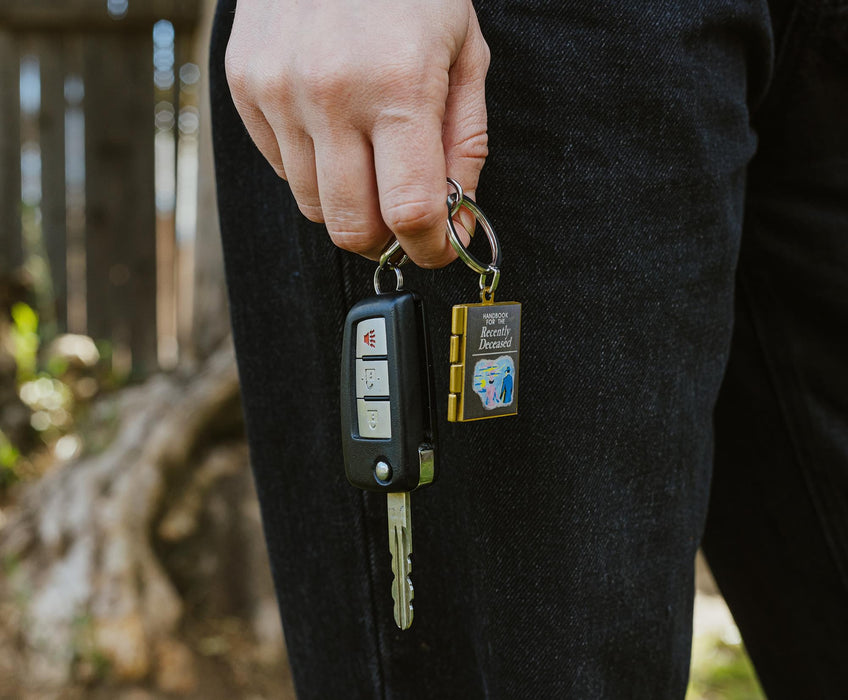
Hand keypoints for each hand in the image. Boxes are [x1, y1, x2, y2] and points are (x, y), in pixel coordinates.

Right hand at [225, 0, 488, 267]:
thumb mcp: (465, 56)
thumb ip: (465, 148)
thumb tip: (456, 222)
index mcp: (398, 86)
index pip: (409, 211)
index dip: (430, 248)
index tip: (439, 249)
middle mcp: (330, 94)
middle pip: (351, 227)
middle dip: (385, 241)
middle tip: (404, 222)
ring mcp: (278, 91)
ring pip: (313, 205)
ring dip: (349, 202)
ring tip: (370, 161)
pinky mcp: (244, 86)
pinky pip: (282, 167)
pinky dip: (314, 166)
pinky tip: (334, 126)